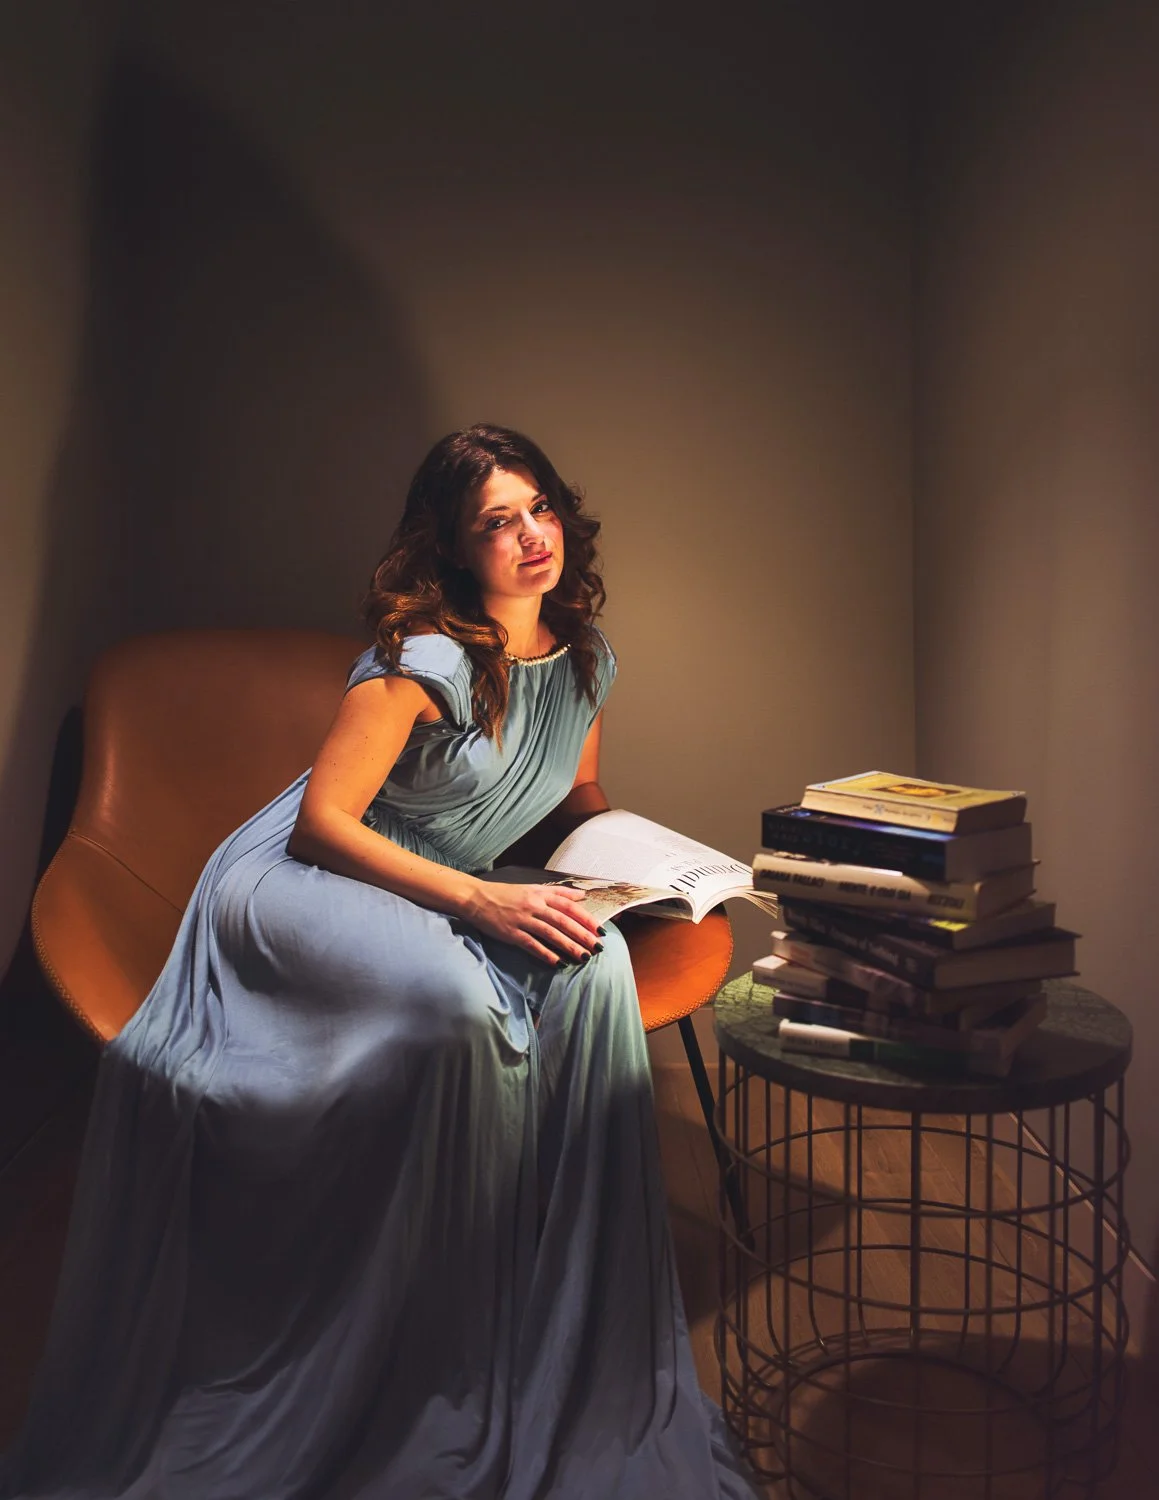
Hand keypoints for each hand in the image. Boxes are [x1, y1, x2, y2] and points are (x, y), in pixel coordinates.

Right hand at [464, 880, 603, 965]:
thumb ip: (557, 892)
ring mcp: (522, 919)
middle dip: (583, 935)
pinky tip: (558, 962)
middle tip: (598, 947)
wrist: (476, 898)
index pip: (568, 906)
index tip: (600, 929)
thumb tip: (580, 896)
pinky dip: (546, 953)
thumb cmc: (505, 894)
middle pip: (563, 921)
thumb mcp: (532, 888)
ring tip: (584, 957)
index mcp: (540, 894)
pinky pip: (532, 945)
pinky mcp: (511, 933)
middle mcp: (534, 906)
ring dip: (569, 946)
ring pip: (551, 934)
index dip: (586, 918)